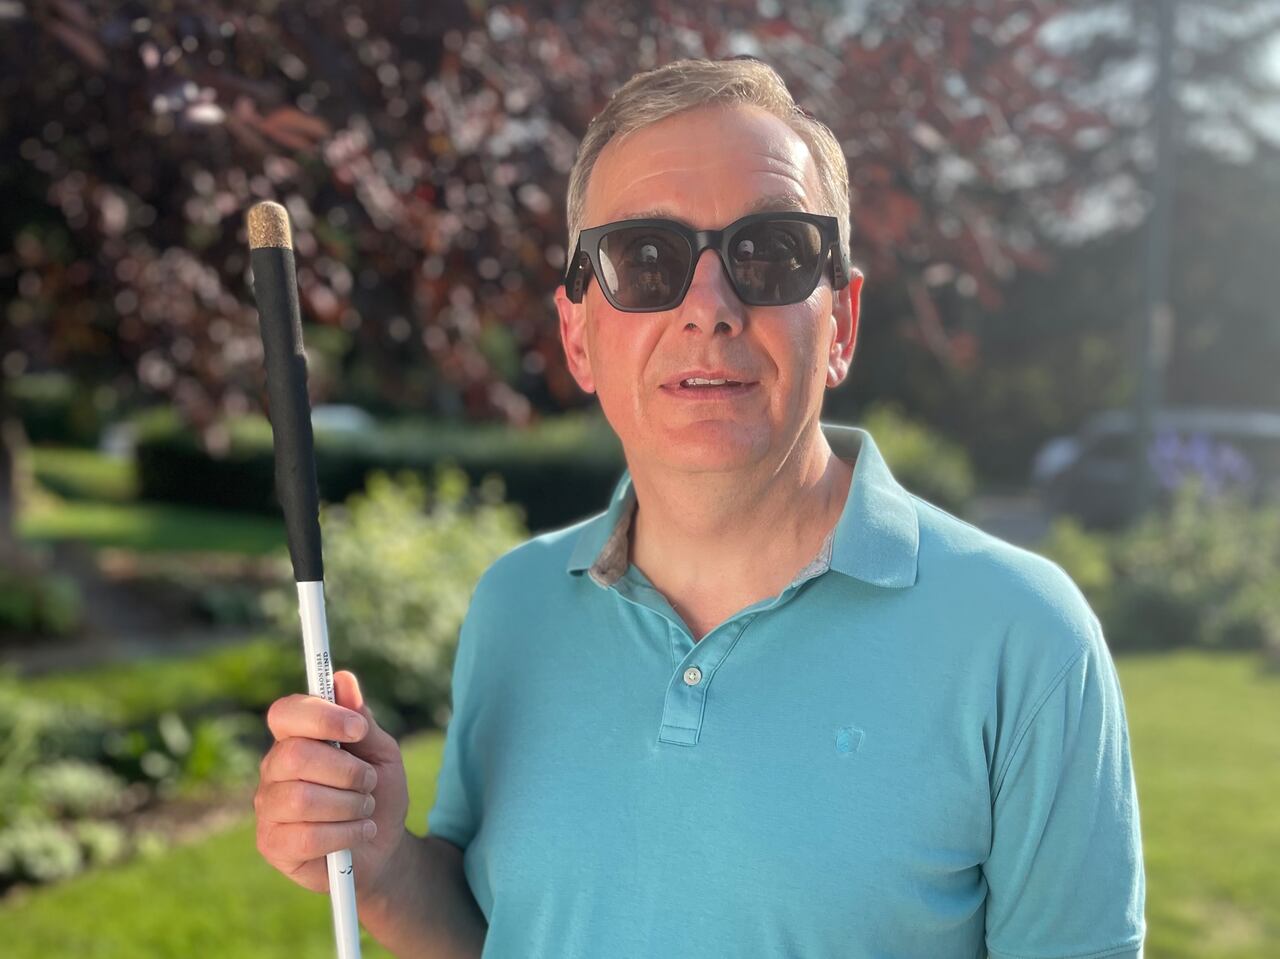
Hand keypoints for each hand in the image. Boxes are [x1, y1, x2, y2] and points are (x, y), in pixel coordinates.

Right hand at [255, 670, 409, 898]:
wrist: (382, 847)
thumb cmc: (378, 792)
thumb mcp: (381, 753)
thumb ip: (362, 721)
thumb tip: (343, 679)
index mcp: (296, 738)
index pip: (285, 712)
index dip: (320, 716)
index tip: (358, 729)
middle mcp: (273, 768)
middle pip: (295, 756)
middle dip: (346, 770)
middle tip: (369, 782)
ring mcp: (268, 807)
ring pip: (302, 799)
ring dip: (349, 805)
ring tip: (364, 809)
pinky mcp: (272, 844)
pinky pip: (306, 837)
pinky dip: (345, 834)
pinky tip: (357, 833)